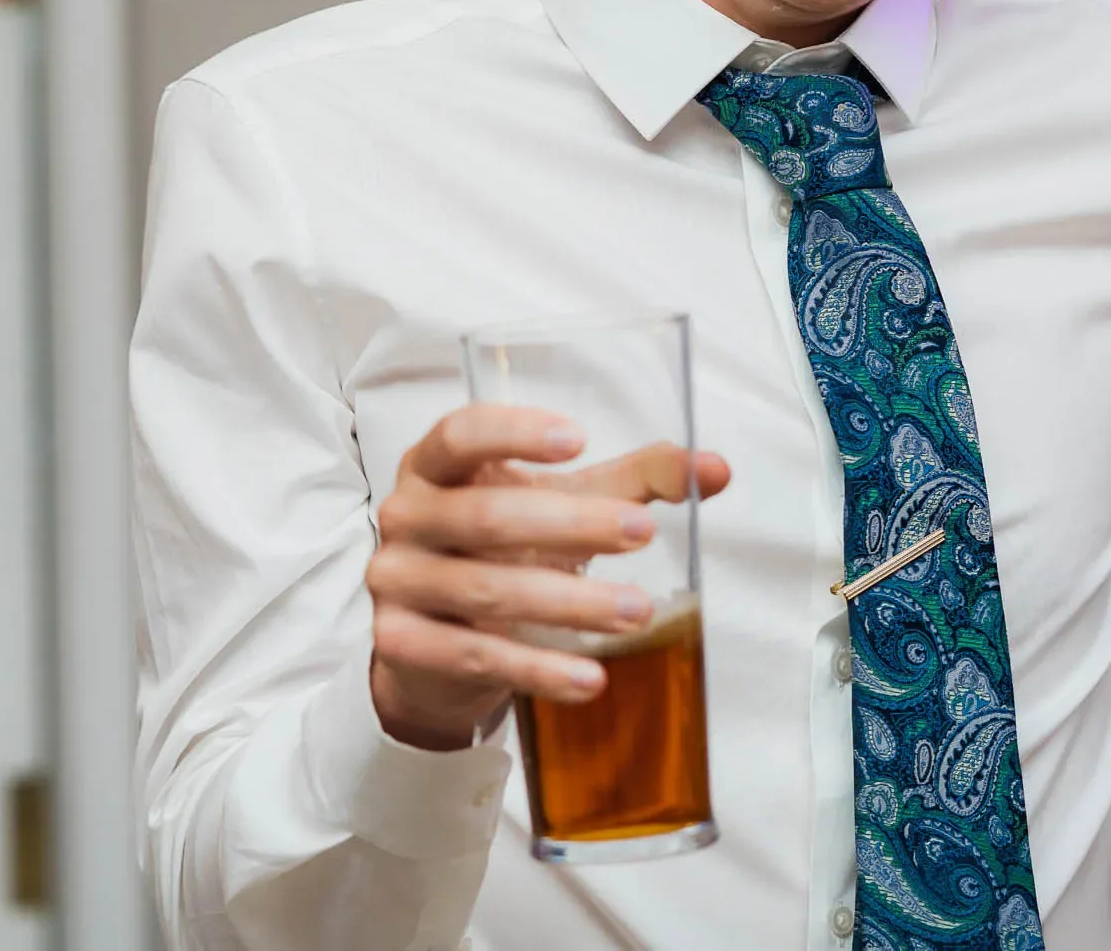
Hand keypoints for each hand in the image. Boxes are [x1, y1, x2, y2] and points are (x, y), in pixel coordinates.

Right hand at [366, 403, 730, 751]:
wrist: (437, 642)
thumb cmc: (504, 547)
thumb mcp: (563, 502)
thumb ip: (635, 480)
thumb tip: (715, 467)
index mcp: (435, 465)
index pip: (461, 434)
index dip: (513, 433)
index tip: (578, 439)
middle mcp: (405, 515)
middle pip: (486, 516)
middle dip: (572, 525)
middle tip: (642, 532)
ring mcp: (396, 581)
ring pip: (486, 590)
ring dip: (569, 602)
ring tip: (638, 612)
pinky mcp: (401, 645)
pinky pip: (476, 656)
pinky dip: (538, 668)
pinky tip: (590, 676)